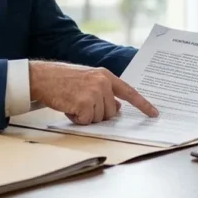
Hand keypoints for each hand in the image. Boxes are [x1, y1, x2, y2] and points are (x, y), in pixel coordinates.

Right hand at [29, 61, 158, 123]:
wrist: (42, 77)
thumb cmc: (63, 79)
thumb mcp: (88, 80)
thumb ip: (104, 91)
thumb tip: (117, 107)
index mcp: (105, 75)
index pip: (129, 92)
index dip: (143, 104)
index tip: (154, 114)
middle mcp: (103, 83)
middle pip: (112, 112)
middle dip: (97, 113)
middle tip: (80, 102)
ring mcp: (94, 92)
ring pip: (99, 118)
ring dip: (85, 116)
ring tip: (72, 102)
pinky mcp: (84, 103)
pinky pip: (86, 121)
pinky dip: (76, 119)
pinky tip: (68, 106)